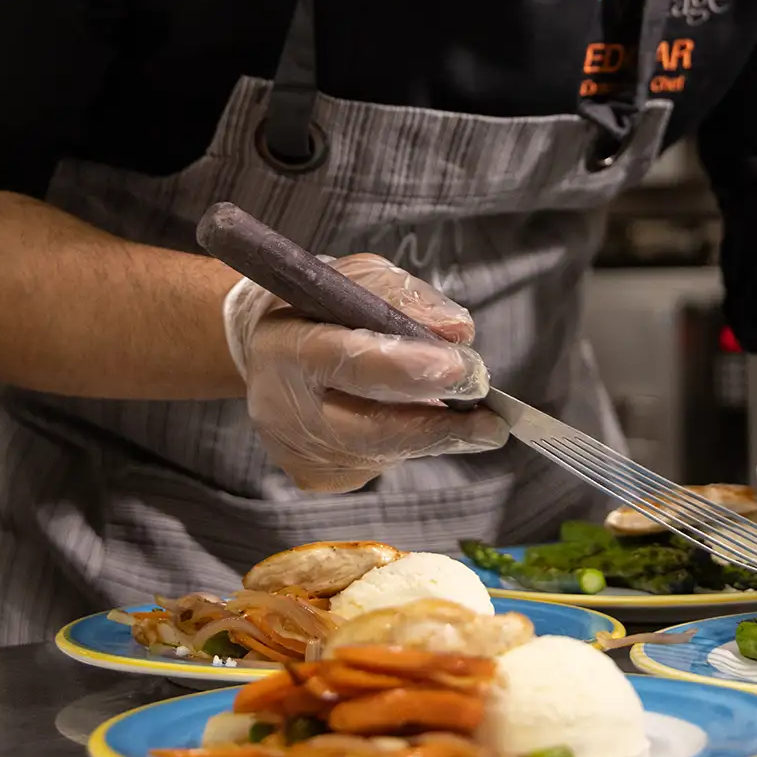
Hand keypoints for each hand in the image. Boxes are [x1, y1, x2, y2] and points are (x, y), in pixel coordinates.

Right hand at [223, 252, 507, 492]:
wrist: (265, 347)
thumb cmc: (320, 307)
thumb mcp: (359, 280)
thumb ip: (406, 299)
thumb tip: (458, 331)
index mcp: (286, 344)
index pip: (350, 361)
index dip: (409, 368)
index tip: (463, 369)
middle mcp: (282, 405)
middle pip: (370, 429)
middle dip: (439, 425)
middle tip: (491, 421)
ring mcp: (296, 448)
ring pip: (382, 453)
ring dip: (432, 435)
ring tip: (467, 416)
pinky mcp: (313, 476)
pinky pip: (377, 464)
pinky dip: (408, 444)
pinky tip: (414, 420)